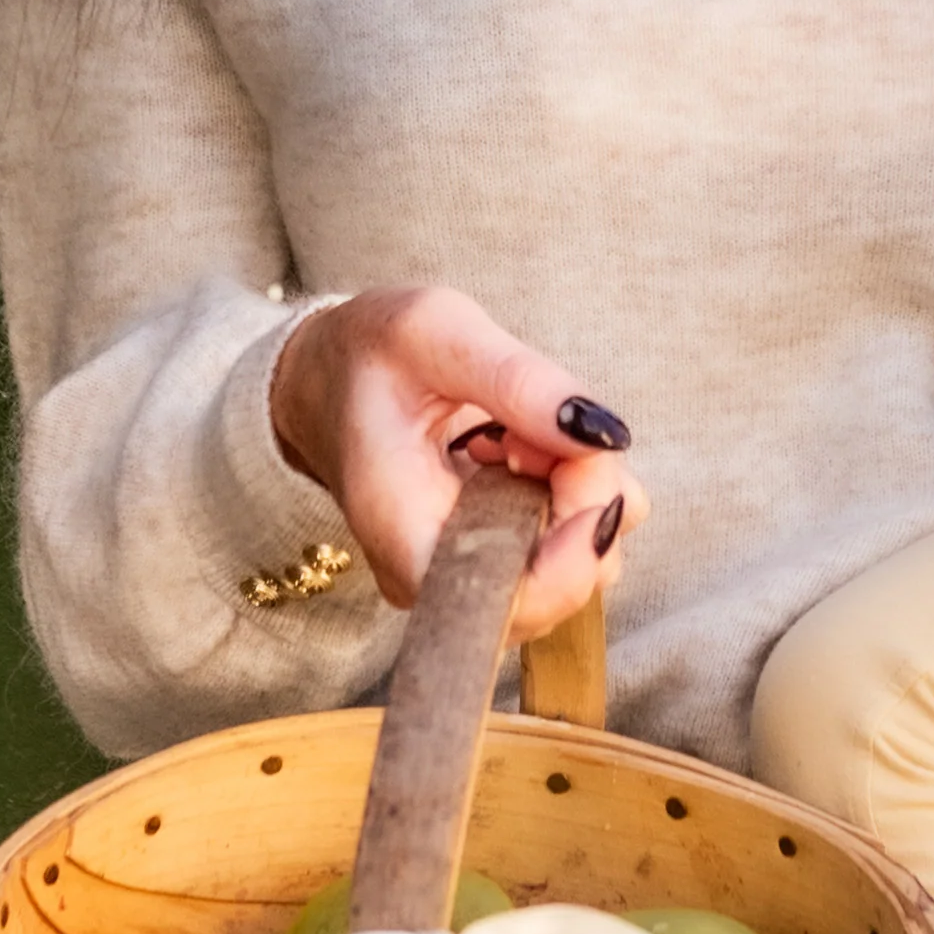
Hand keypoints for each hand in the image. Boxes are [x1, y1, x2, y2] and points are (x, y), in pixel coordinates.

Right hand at [267, 283, 646, 638]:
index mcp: (405, 537)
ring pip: (582, 564)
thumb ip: (517, 380)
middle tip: (538, 420)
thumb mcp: (434, 332)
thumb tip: (605, 436)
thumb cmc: (368, 355)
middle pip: (567, 583)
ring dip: (582, 487)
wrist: (328, 378)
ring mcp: (469, 577)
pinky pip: (571, 542)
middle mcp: (437, 582)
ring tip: (520, 429)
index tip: (583, 459)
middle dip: (586, 494)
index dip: (580, 547)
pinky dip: (574, 489)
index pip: (516, 601)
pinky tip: (526, 446)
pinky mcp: (496, 561)